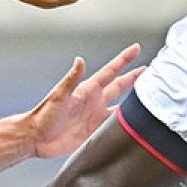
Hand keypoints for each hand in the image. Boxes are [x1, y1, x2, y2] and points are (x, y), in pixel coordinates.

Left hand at [27, 44, 142, 159]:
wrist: (36, 138)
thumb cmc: (43, 115)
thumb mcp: (59, 95)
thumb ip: (72, 79)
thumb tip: (80, 60)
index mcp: (88, 90)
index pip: (111, 71)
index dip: (124, 60)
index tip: (136, 49)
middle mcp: (95, 102)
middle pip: (120, 87)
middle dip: (135, 78)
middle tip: (149, 71)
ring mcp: (96, 117)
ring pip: (121, 108)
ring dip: (134, 104)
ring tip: (148, 98)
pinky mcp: (94, 132)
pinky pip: (114, 128)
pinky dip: (126, 126)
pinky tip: (135, 126)